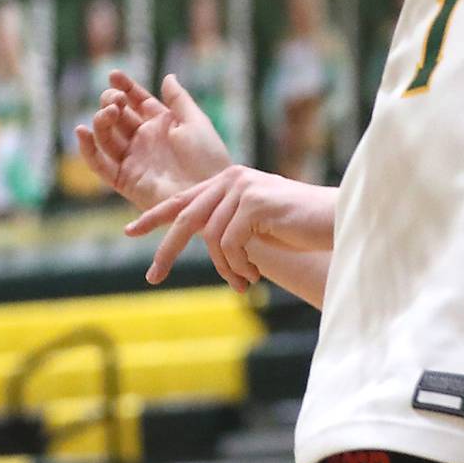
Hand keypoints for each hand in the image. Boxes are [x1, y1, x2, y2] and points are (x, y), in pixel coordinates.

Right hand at [75, 71, 230, 212]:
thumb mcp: (195, 122)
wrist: (207, 193)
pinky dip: (88, 150)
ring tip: (109, 112)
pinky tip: (83, 132)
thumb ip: (178, 99)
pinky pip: (100, 165)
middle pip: (118, 116)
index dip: (125, 87)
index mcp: (162, 123)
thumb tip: (167, 77)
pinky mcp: (124, 180)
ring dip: (101, 122)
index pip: (137, 101)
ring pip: (106, 137)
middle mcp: (144, 140)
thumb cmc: (208, 157)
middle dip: (111, 102)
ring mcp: (133, 159)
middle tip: (116, 100)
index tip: (113, 75)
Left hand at [126, 165, 337, 291]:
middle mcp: (232, 179)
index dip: (155, 215)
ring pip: (211, 239)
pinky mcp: (254, 202)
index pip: (183, 198)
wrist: (334, 221)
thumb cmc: (298, 227)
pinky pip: (230, 244)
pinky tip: (253, 276)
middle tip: (152, 278)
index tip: (129, 231)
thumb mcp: (256, 226)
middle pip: (186, 219)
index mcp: (229, 181)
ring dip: (225, 269)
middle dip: (166, 250)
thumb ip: (228, 225)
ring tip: (242, 283)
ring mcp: (243, 188)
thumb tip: (199, 241)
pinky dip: (238, 267)